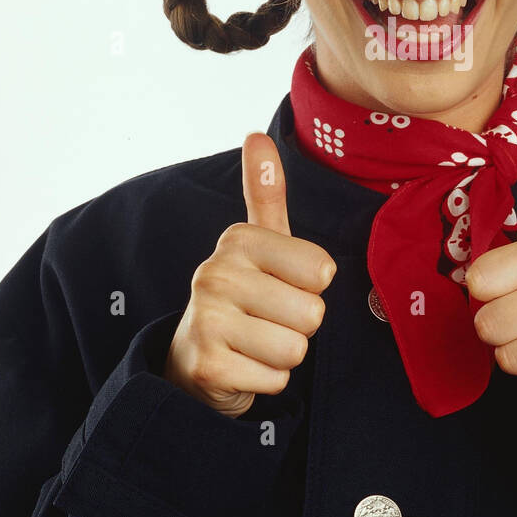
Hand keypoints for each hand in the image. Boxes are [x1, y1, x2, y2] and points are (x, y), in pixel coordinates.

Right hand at [163, 133, 336, 417]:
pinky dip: (268, 381)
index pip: (322, 270)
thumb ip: (265, 194)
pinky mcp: (208, 366)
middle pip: (313, 312)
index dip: (310, 287)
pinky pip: (277, 379)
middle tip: (267, 321)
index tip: (279, 286)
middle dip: (300, 326)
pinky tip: (244, 368)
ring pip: (296, 348)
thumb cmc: (244, 298)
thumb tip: (257, 135)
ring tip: (255, 344)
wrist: (195, 362)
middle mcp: (216, 273)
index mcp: (238, 240)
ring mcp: (207, 320)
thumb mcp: (259, 244)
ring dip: (284, 355)